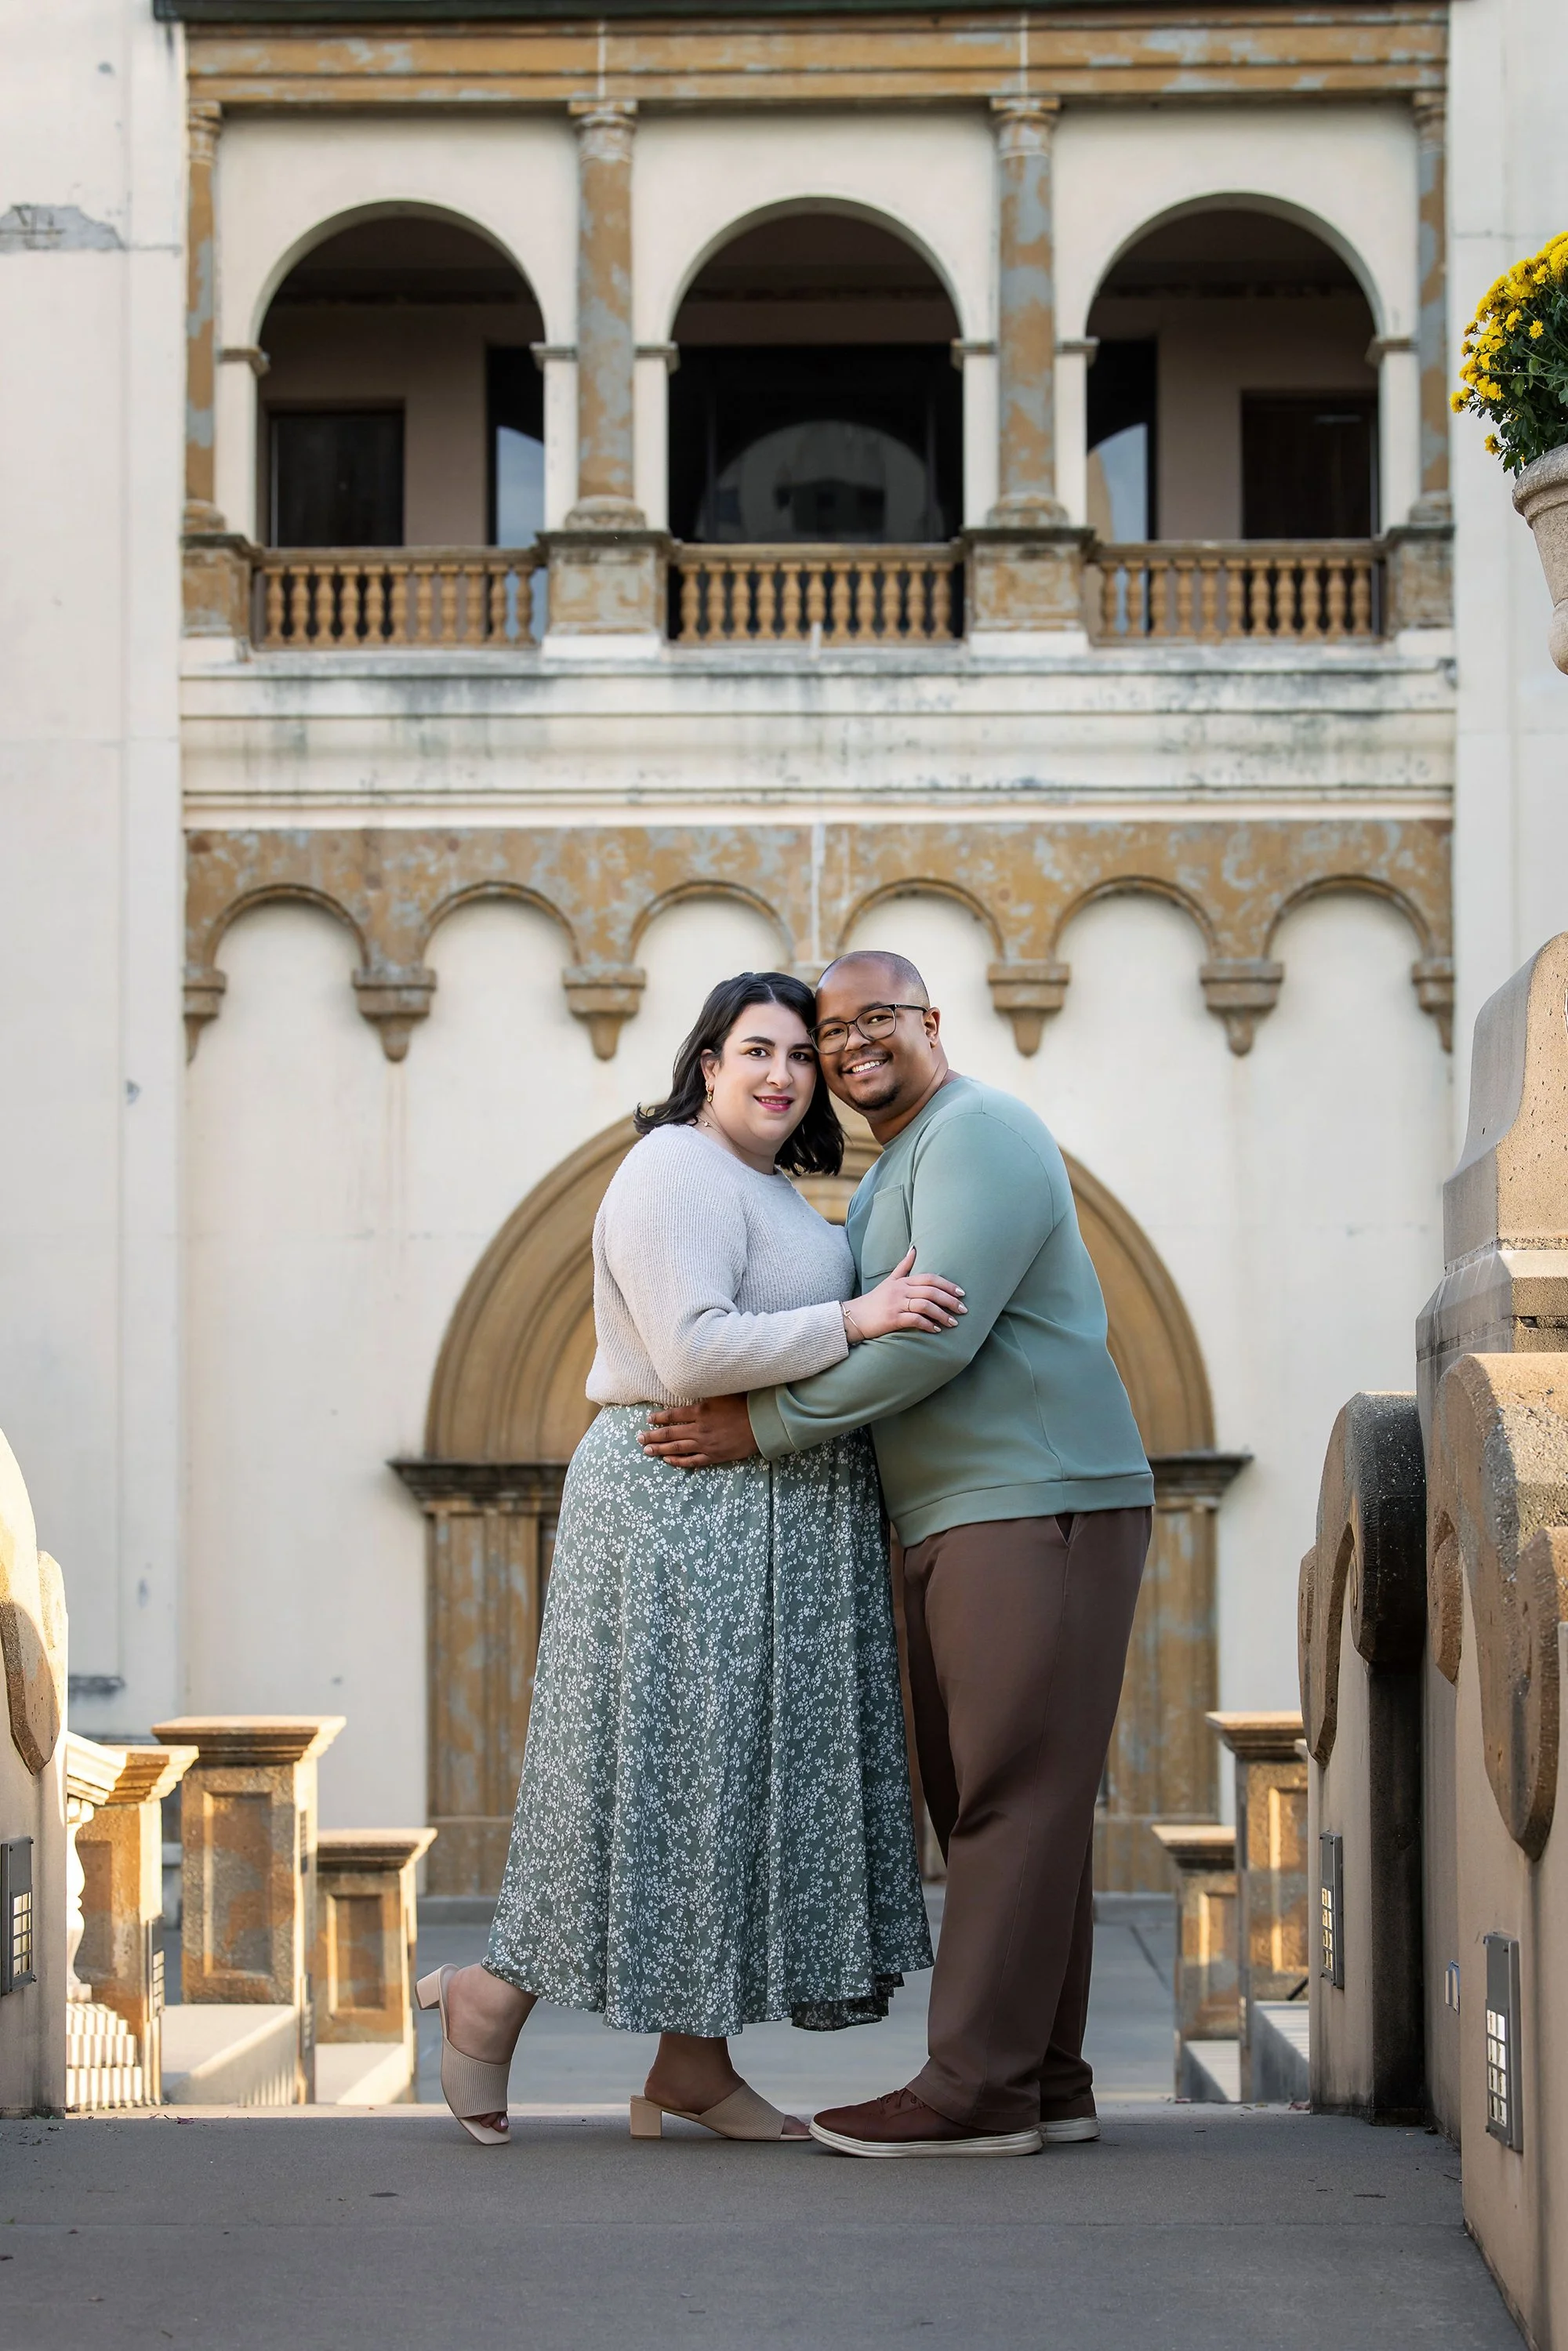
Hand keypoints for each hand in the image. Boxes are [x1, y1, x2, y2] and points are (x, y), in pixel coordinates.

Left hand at [640, 1392, 759, 1470]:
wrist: (762, 1424)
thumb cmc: (745, 1404)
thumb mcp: (722, 1392)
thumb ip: (705, 1392)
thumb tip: (691, 1383)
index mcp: (700, 1410)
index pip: (673, 1415)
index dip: (659, 1418)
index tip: (649, 1419)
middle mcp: (699, 1428)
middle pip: (670, 1433)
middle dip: (652, 1436)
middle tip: (639, 1438)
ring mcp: (706, 1444)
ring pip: (677, 1448)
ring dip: (660, 1449)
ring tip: (647, 1450)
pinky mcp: (714, 1455)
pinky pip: (692, 1460)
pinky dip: (678, 1461)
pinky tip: (668, 1460)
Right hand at [845, 1247, 965, 1342]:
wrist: (853, 1317)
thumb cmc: (874, 1300)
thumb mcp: (889, 1281)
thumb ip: (903, 1266)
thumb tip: (914, 1248)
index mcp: (902, 1281)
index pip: (930, 1278)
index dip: (947, 1284)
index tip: (961, 1292)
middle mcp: (900, 1290)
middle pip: (931, 1291)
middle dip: (950, 1300)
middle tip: (963, 1309)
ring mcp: (896, 1304)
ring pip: (925, 1306)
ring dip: (942, 1315)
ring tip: (953, 1323)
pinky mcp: (892, 1318)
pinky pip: (914, 1319)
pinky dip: (928, 1325)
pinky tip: (936, 1330)